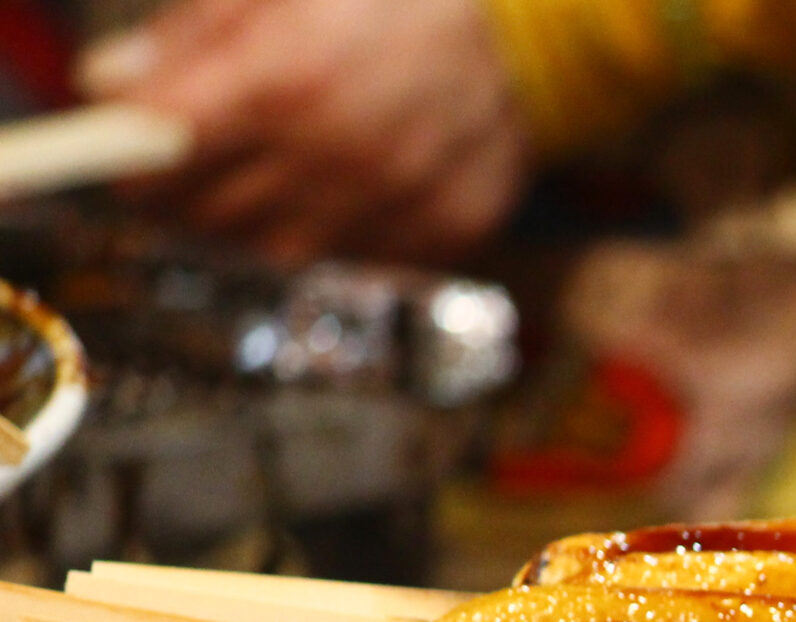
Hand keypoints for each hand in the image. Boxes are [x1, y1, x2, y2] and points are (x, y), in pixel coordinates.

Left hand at [80, 0, 531, 264]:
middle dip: (184, 192)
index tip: (125, 148)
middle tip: (195, 160)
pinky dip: (335, 237)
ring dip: (252, 223)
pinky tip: (345, 193)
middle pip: (207, 216)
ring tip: (268, 179)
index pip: (159, 156)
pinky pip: (358, 262)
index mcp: (285, 79)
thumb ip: (188, 33)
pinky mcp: (445, 232)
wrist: (530, 27)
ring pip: (275, 253)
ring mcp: (398, 205)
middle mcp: (339, 157)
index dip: (125, 156)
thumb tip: (106, 85)